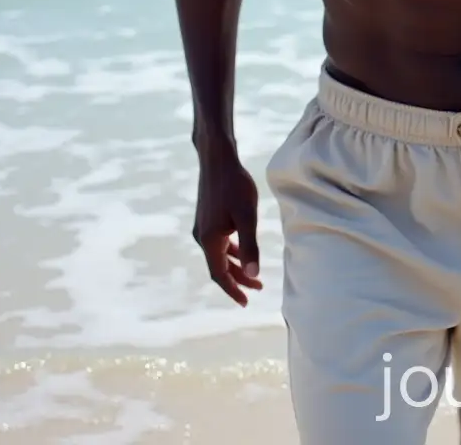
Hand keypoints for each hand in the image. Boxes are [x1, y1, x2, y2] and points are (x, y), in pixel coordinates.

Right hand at [193, 148, 262, 305]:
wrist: (217, 159)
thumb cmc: (235, 186)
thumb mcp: (247, 216)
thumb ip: (250, 246)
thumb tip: (254, 274)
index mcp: (210, 240)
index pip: (220, 275)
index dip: (233, 290)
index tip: (246, 302)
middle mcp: (202, 237)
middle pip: (220, 267)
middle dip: (238, 280)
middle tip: (258, 288)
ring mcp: (203, 227)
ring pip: (220, 254)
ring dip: (236, 265)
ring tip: (255, 274)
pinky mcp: (208, 217)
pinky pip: (219, 242)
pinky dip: (232, 250)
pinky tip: (243, 249)